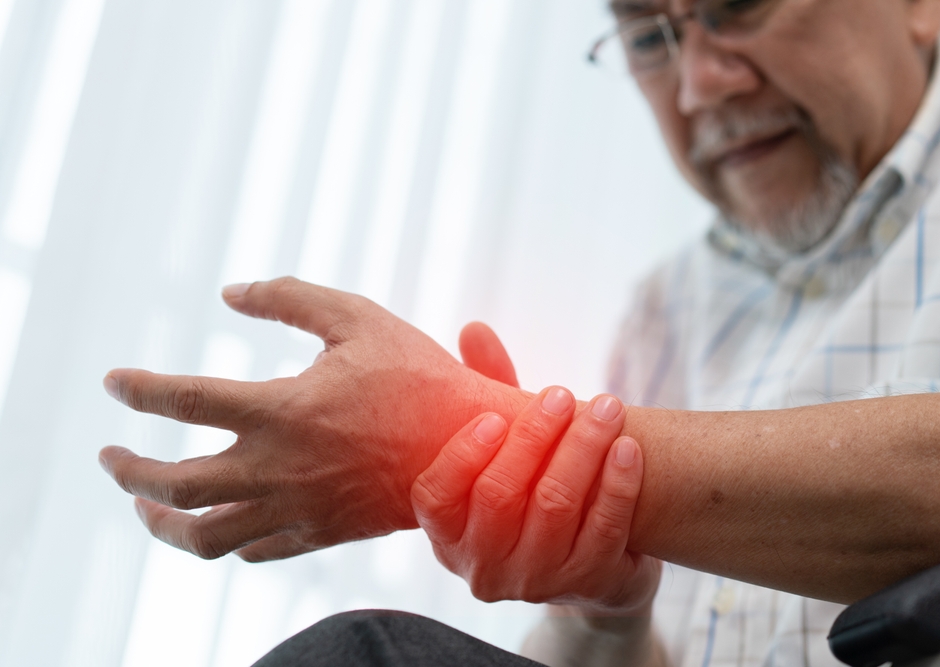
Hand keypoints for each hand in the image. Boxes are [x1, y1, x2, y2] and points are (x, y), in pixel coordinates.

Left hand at [99, 278, 529, 560]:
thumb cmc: (418, 376)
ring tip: (144, 506)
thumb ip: (290, 297)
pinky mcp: (319, 533)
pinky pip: (252, 551)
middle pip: (174, 483)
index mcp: (282, 409)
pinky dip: (221, 539)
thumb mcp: (358, 317)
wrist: (474, 447)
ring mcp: (296, 508)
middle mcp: (278, 467)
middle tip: (109, 457)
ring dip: (160, 522)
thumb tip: (230, 292)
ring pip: (203, 535)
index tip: (115, 383)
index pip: (182, 400)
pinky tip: (215, 521)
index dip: (138, 388)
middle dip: (128, 471)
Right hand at [411, 386, 660, 613]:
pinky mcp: (589, 586)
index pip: (436, 497)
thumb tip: (474, 329)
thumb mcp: (506, 444)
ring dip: (583, 449)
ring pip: (555, 507)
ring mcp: (535, 583)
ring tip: (608, 408)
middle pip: (500, 496)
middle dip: (534, 438)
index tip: (495, 416)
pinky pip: (603, 530)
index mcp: (447, 533)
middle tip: (563, 396)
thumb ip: (486, 389)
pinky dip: (617, 485)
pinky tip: (629, 449)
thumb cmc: (535, 486)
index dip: (463, 455)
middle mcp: (482, 567)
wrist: (598, 561)